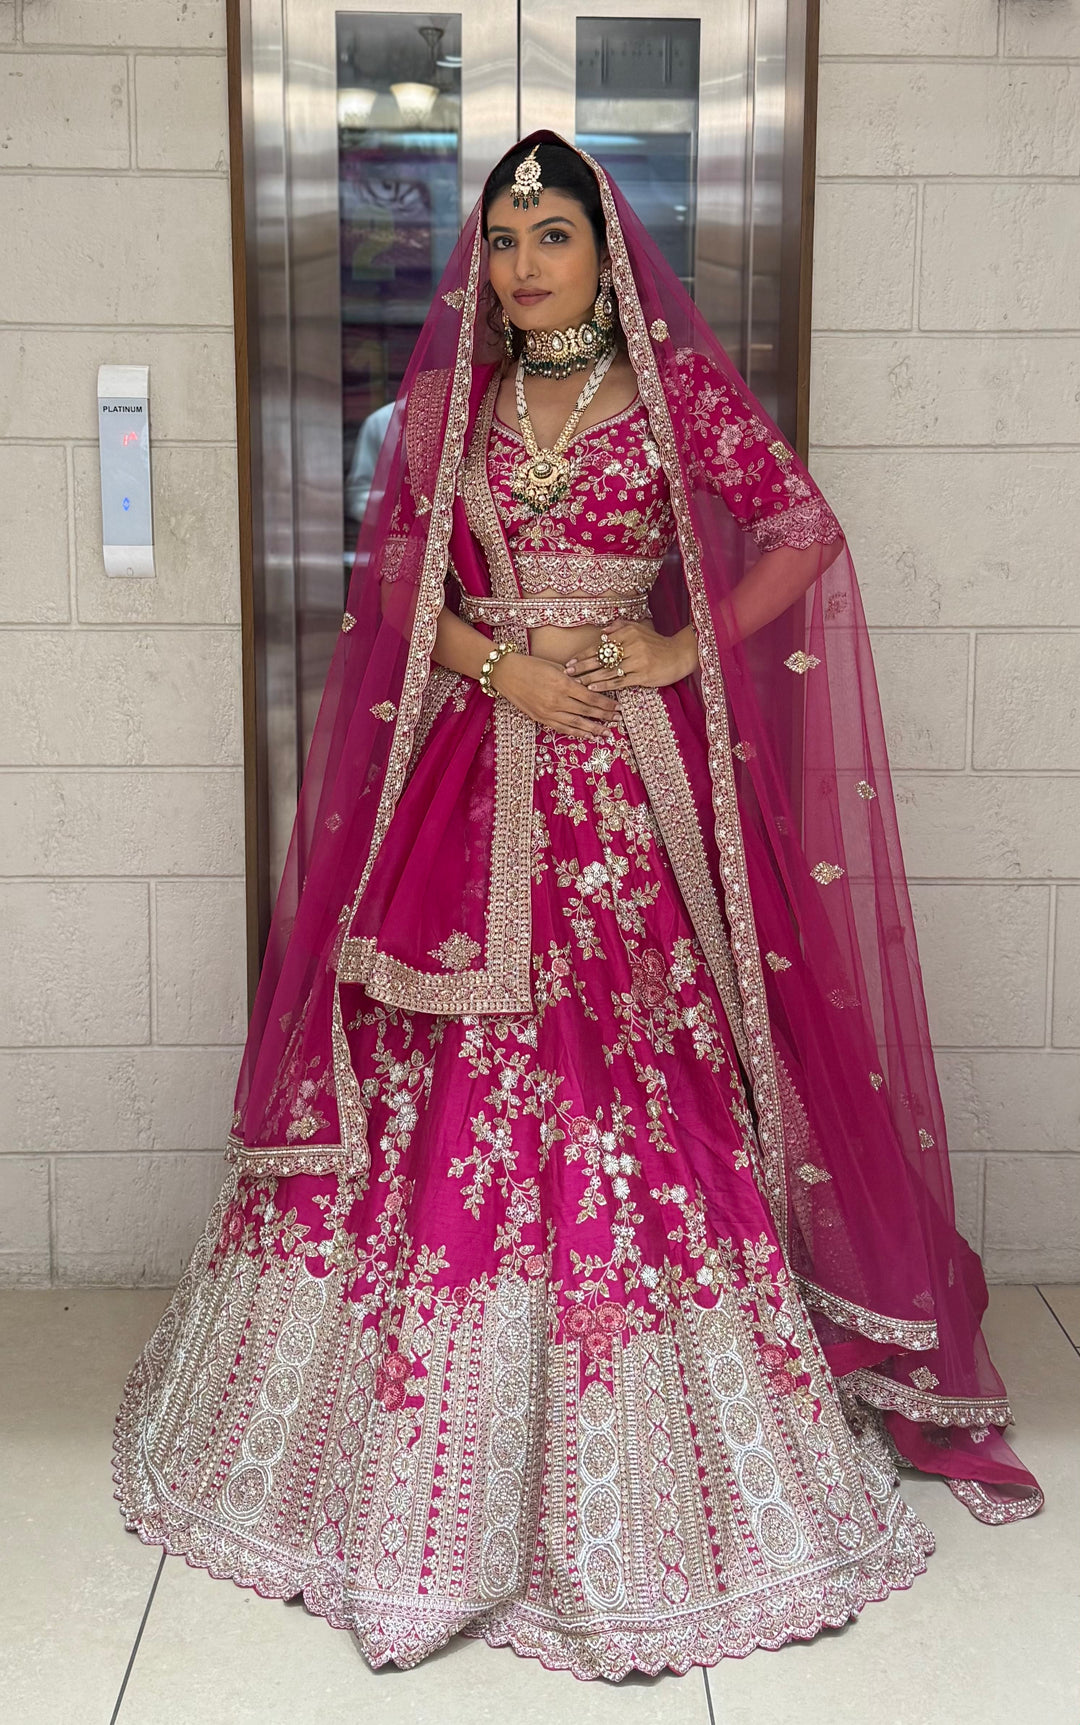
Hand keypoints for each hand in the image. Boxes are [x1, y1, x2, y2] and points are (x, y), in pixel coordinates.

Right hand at [490, 651, 617, 739]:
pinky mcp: (540, 718)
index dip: (606, 704)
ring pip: (576, 723)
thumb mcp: (555, 666)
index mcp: (562, 684)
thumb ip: (573, 678)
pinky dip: (576, 732)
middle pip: (586, 711)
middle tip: (617, 720)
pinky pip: (562, 728)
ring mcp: (548, 711)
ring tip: (606, 734)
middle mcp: (557, 700)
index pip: (590, 697)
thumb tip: (589, 686)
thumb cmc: (531, 665)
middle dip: (604, 716)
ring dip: (593, 729)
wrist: (506, 673)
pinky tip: (586, 735)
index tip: (617, 707)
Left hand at [565, 620, 697, 691]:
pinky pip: (620, 681)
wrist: (679, 654)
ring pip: (608, 670)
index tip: (570, 662)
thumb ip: (620, 627)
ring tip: (577, 683)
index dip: (583, 654)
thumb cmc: (656, 644)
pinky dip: (605, 685)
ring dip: (590, 677)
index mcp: (628, 633)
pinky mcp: (643, 674)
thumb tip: (602, 633)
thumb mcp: (639, 629)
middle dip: (582, 666)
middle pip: (601, 658)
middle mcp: (632, 645)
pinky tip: (593, 688)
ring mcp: (638, 660)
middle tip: (568, 673)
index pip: (600, 645)